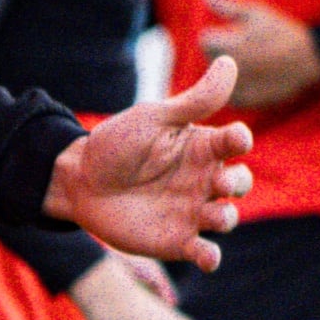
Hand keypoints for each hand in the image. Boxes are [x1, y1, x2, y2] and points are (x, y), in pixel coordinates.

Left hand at [45, 54, 253, 269]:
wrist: (80, 180)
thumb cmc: (117, 144)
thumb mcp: (153, 118)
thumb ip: (193, 101)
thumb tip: (230, 61)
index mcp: (201, 147)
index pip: (233, 143)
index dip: (239, 141)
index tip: (236, 139)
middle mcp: (203, 179)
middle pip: (239, 183)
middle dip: (238, 184)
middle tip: (223, 184)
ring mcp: (192, 210)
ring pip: (225, 217)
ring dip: (226, 218)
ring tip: (215, 216)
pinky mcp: (177, 240)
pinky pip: (203, 251)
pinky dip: (210, 257)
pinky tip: (207, 257)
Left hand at [196, 0, 319, 109]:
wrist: (311, 62)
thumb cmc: (281, 32)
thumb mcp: (253, 12)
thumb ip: (223, 4)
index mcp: (220, 45)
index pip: (206, 40)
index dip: (224, 35)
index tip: (243, 35)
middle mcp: (221, 70)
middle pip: (212, 59)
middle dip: (225, 53)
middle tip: (254, 49)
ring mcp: (231, 89)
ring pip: (219, 78)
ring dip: (230, 72)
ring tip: (257, 64)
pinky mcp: (244, 104)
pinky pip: (231, 95)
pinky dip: (240, 88)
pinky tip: (259, 79)